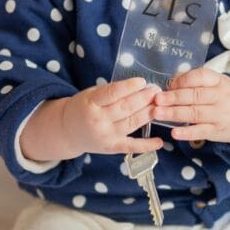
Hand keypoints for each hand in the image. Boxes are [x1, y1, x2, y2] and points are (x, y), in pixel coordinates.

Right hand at [20, 78, 162, 160]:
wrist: (67, 132)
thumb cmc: (83, 108)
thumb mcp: (91, 94)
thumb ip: (111, 91)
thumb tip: (138, 86)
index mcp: (91, 103)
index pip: (113, 93)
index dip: (130, 87)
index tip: (143, 81)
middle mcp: (98, 120)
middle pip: (125, 108)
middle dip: (144, 98)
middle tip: (157, 91)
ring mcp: (106, 136)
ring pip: (132, 123)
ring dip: (149, 113)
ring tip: (161, 105)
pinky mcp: (111, 148)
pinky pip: (131, 146)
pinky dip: (146, 145)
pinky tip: (160, 142)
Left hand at [152, 68, 229, 148]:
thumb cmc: (223, 97)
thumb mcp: (216, 84)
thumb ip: (195, 82)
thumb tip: (171, 83)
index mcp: (219, 81)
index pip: (201, 77)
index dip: (183, 80)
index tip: (169, 85)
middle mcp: (221, 97)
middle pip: (195, 96)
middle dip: (174, 98)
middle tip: (156, 99)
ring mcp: (220, 116)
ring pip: (195, 114)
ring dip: (174, 113)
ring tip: (158, 113)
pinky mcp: (217, 131)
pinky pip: (200, 132)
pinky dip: (187, 133)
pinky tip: (174, 133)